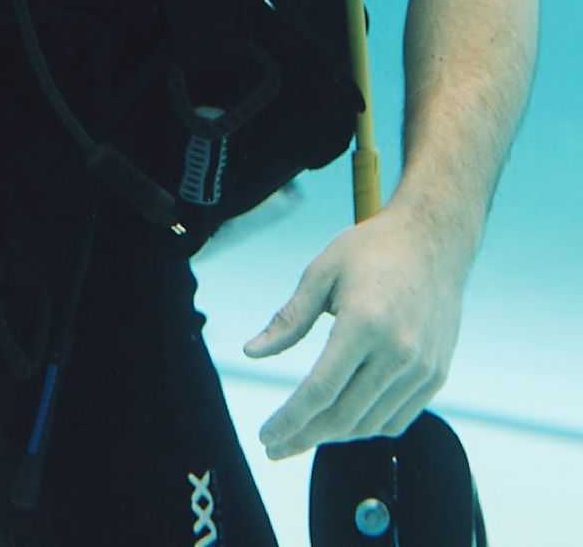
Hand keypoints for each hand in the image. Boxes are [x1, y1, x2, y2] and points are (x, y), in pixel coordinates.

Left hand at [242, 210, 466, 458]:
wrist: (434, 239)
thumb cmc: (371, 250)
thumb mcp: (321, 272)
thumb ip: (288, 319)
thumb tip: (251, 353)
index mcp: (364, 322)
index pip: (320, 389)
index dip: (290, 419)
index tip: (265, 436)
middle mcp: (398, 351)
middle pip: (343, 415)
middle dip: (304, 437)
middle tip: (275, 447)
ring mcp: (421, 368)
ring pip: (370, 424)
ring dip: (333, 435)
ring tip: (304, 433)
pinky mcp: (436, 375)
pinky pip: (397, 419)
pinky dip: (366, 427)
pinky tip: (343, 421)